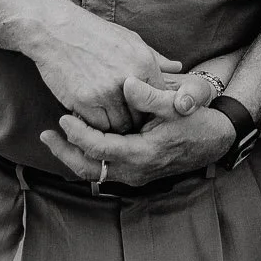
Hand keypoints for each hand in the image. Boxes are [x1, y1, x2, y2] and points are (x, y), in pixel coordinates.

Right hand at [25, 2, 182, 133]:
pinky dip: (95, 127)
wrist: (56, 29)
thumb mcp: (130, 39)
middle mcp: (129, 80)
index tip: (142, 113)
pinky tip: (91, 117)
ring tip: (107, 120)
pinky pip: (97, 127)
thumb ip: (155, 58)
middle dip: (134, 123)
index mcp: (144, 63)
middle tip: (124, 121)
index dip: (151, 111)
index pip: (158, 101)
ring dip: (114, 128)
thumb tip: (178, 67)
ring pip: (119, 127)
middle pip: (140, 118)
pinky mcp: (84, 101)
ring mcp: (106, 92)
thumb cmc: (94, 33)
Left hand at [40, 80, 238, 185]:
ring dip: (73, 157)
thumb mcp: (177, 103)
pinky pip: (105, 170)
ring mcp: (136, 175)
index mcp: (143, 153)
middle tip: (45, 135)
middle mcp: (136, 170)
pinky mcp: (136, 172)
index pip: (100, 149)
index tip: (62, 117)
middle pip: (89, 168)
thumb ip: (151, 95)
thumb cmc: (197, 120)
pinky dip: (88, 158)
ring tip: (54, 139)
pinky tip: (77, 143)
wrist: (216, 141)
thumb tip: (127, 85)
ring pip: (95, 173)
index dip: (78, 134)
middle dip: (65, 153)